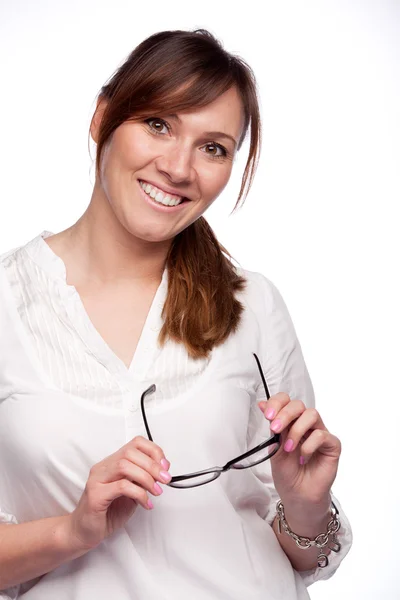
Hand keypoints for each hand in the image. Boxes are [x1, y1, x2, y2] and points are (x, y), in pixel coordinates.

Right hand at [67, 436, 170, 550]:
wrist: (84, 532)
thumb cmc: (108, 512)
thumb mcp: (131, 493)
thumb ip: (142, 480)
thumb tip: (162, 471)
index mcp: (112, 463)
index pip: (135, 443)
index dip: (154, 451)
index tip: (165, 466)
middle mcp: (103, 467)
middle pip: (130, 452)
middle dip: (153, 465)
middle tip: (165, 480)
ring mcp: (97, 479)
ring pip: (124, 466)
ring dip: (146, 478)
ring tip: (156, 492)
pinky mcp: (95, 495)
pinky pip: (121, 486)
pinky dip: (139, 493)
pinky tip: (146, 503)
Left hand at [258, 393, 340, 511]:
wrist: (297, 496)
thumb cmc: (287, 473)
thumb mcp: (274, 448)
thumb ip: (272, 427)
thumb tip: (261, 404)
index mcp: (291, 422)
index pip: (286, 401)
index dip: (277, 403)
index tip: (267, 414)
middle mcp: (306, 425)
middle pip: (299, 405)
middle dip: (285, 414)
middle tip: (275, 429)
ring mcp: (320, 433)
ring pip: (312, 414)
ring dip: (296, 430)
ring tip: (288, 448)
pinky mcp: (332, 445)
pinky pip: (322, 435)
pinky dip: (309, 445)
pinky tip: (303, 457)